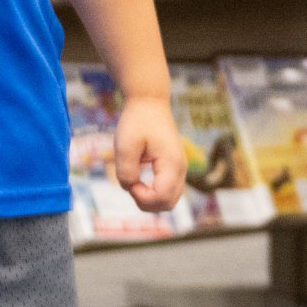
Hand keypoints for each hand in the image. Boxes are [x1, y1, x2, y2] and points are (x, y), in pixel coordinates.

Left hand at [115, 93, 186, 211]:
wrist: (149, 103)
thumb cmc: (137, 121)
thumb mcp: (125, 146)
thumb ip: (126, 172)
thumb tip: (130, 188)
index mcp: (172, 164)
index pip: (161, 197)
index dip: (141, 197)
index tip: (128, 181)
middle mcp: (181, 169)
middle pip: (168, 204)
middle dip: (146, 202)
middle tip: (130, 183)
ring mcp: (179, 169)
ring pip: (169, 200)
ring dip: (149, 199)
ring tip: (134, 182)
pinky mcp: (174, 168)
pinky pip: (167, 191)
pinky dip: (153, 192)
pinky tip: (139, 180)